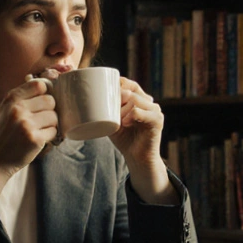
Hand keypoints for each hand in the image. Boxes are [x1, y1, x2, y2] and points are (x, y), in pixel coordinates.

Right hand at [0, 78, 56, 207]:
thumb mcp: (3, 111)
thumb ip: (20, 99)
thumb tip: (44, 87)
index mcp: (10, 99)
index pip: (39, 85)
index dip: (44, 92)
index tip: (42, 101)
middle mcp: (18, 109)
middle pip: (50, 100)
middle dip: (49, 110)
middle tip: (41, 119)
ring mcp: (27, 124)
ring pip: (54, 116)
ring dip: (50, 124)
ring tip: (38, 130)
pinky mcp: (35, 139)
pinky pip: (54, 131)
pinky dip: (49, 136)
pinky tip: (38, 139)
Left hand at [110, 76, 177, 203]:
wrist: (137, 158)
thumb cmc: (125, 139)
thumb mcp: (112, 122)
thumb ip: (106, 110)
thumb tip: (85, 101)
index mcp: (139, 100)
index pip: (130, 84)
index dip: (118, 85)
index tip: (105, 92)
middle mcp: (148, 103)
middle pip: (132, 90)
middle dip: (118, 97)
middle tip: (110, 109)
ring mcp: (154, 111)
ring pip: (136, 99)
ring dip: (123, 108)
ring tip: (118, 120)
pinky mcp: (157, 121)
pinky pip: (143, 112)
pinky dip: (132, 115)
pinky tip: (125, 122)